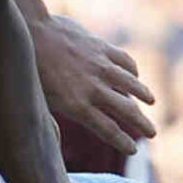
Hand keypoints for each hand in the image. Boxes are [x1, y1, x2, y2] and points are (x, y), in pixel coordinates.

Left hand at [28, 11, 155, 154]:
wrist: (31, 32)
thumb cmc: (30, 70)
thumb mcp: (40, 102)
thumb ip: (53, 119)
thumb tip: (53, 139)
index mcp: (77, 106)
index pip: (108, 130)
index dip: (122, 142)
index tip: (133, 150)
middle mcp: (93, 88)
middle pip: (126, 111)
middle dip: (142, 124)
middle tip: (152, 133)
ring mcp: (100, 66)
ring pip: (131, 84)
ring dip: (144, 95)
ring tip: (151, 102)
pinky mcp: (102, 48)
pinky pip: (125, 61)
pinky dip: (132, 70)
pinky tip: (135, 75)